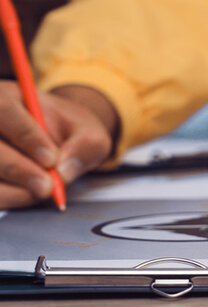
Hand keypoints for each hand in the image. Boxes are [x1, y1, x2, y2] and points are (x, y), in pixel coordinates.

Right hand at [0, 82, 116, 208]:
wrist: (58, 141)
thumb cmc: (70, 132)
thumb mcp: (88, 132)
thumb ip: (85, 145)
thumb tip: (64, 171)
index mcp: (5, 97)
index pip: (4, 110)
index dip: (26, 136)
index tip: (51, 159)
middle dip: (18, 169)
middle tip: (47, 187)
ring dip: (13, 189)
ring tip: (42, 190)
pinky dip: (8, 198)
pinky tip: (28, 195)